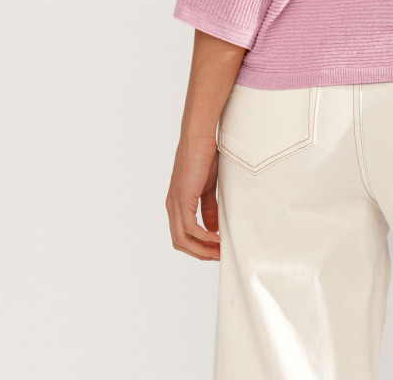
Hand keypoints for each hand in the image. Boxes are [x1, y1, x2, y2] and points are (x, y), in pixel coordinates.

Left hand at [166, 133, 221, 260]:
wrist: (199, 137)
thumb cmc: (204, 156)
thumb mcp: (207, 187)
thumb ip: (208, 208)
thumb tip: (212, 229)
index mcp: (177, 204)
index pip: (182, 236)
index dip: (198, 247)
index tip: (216, 250)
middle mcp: (172, 207)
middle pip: (180, 243)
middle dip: (200, 253)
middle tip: (219, 256)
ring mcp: (175, 204)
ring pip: (182, 240)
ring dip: (202, 250)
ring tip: (220, 251)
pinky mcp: (182, 199)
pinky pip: (190, 229)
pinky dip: (204, 238)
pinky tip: (217, 238)